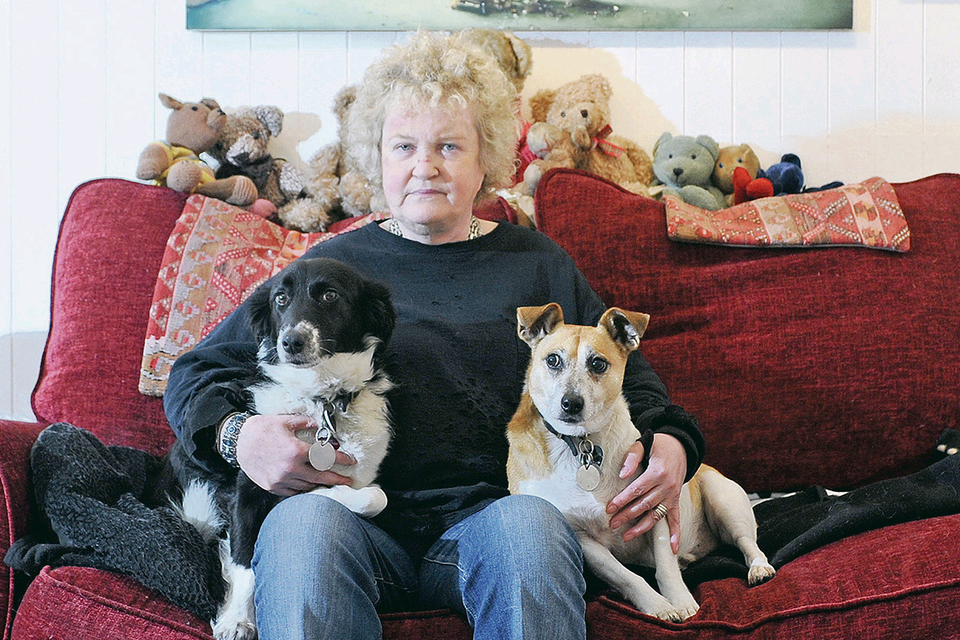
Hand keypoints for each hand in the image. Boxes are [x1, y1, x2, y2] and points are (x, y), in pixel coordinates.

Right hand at [235, 414, 354, 495]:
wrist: (238, 442)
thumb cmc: (262, 429)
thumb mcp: (286, 421)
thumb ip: (307, 423)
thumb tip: (321, 425)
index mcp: (296, 450)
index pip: (326, 457)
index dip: (342, 459)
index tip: (351, 461)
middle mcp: (290, 468)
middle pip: (321, 477)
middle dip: (337, 479)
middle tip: (348, 482)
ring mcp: (281, 480)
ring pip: (308, 486)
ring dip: (320, 484)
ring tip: (330, 482)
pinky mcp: (273, 486)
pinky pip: (293, 492)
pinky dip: (303, 488)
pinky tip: (310, 485)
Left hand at [606, 433, 686, 552]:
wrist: (681, 447)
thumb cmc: (658, 446)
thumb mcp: (644, 444)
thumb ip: (632, 457)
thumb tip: (622, 474)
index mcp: (657, 472)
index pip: (636, 490)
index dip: (622, 500)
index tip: (609, 508)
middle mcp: (666, 486)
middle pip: (643, 505)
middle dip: (626, 516)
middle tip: (612, 524)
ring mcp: (672, 495)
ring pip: (656, 515)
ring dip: (641, 528)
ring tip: (626, 536)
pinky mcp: (676, 500)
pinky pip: (676, 518)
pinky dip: (675, 533)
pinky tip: (672, 547)